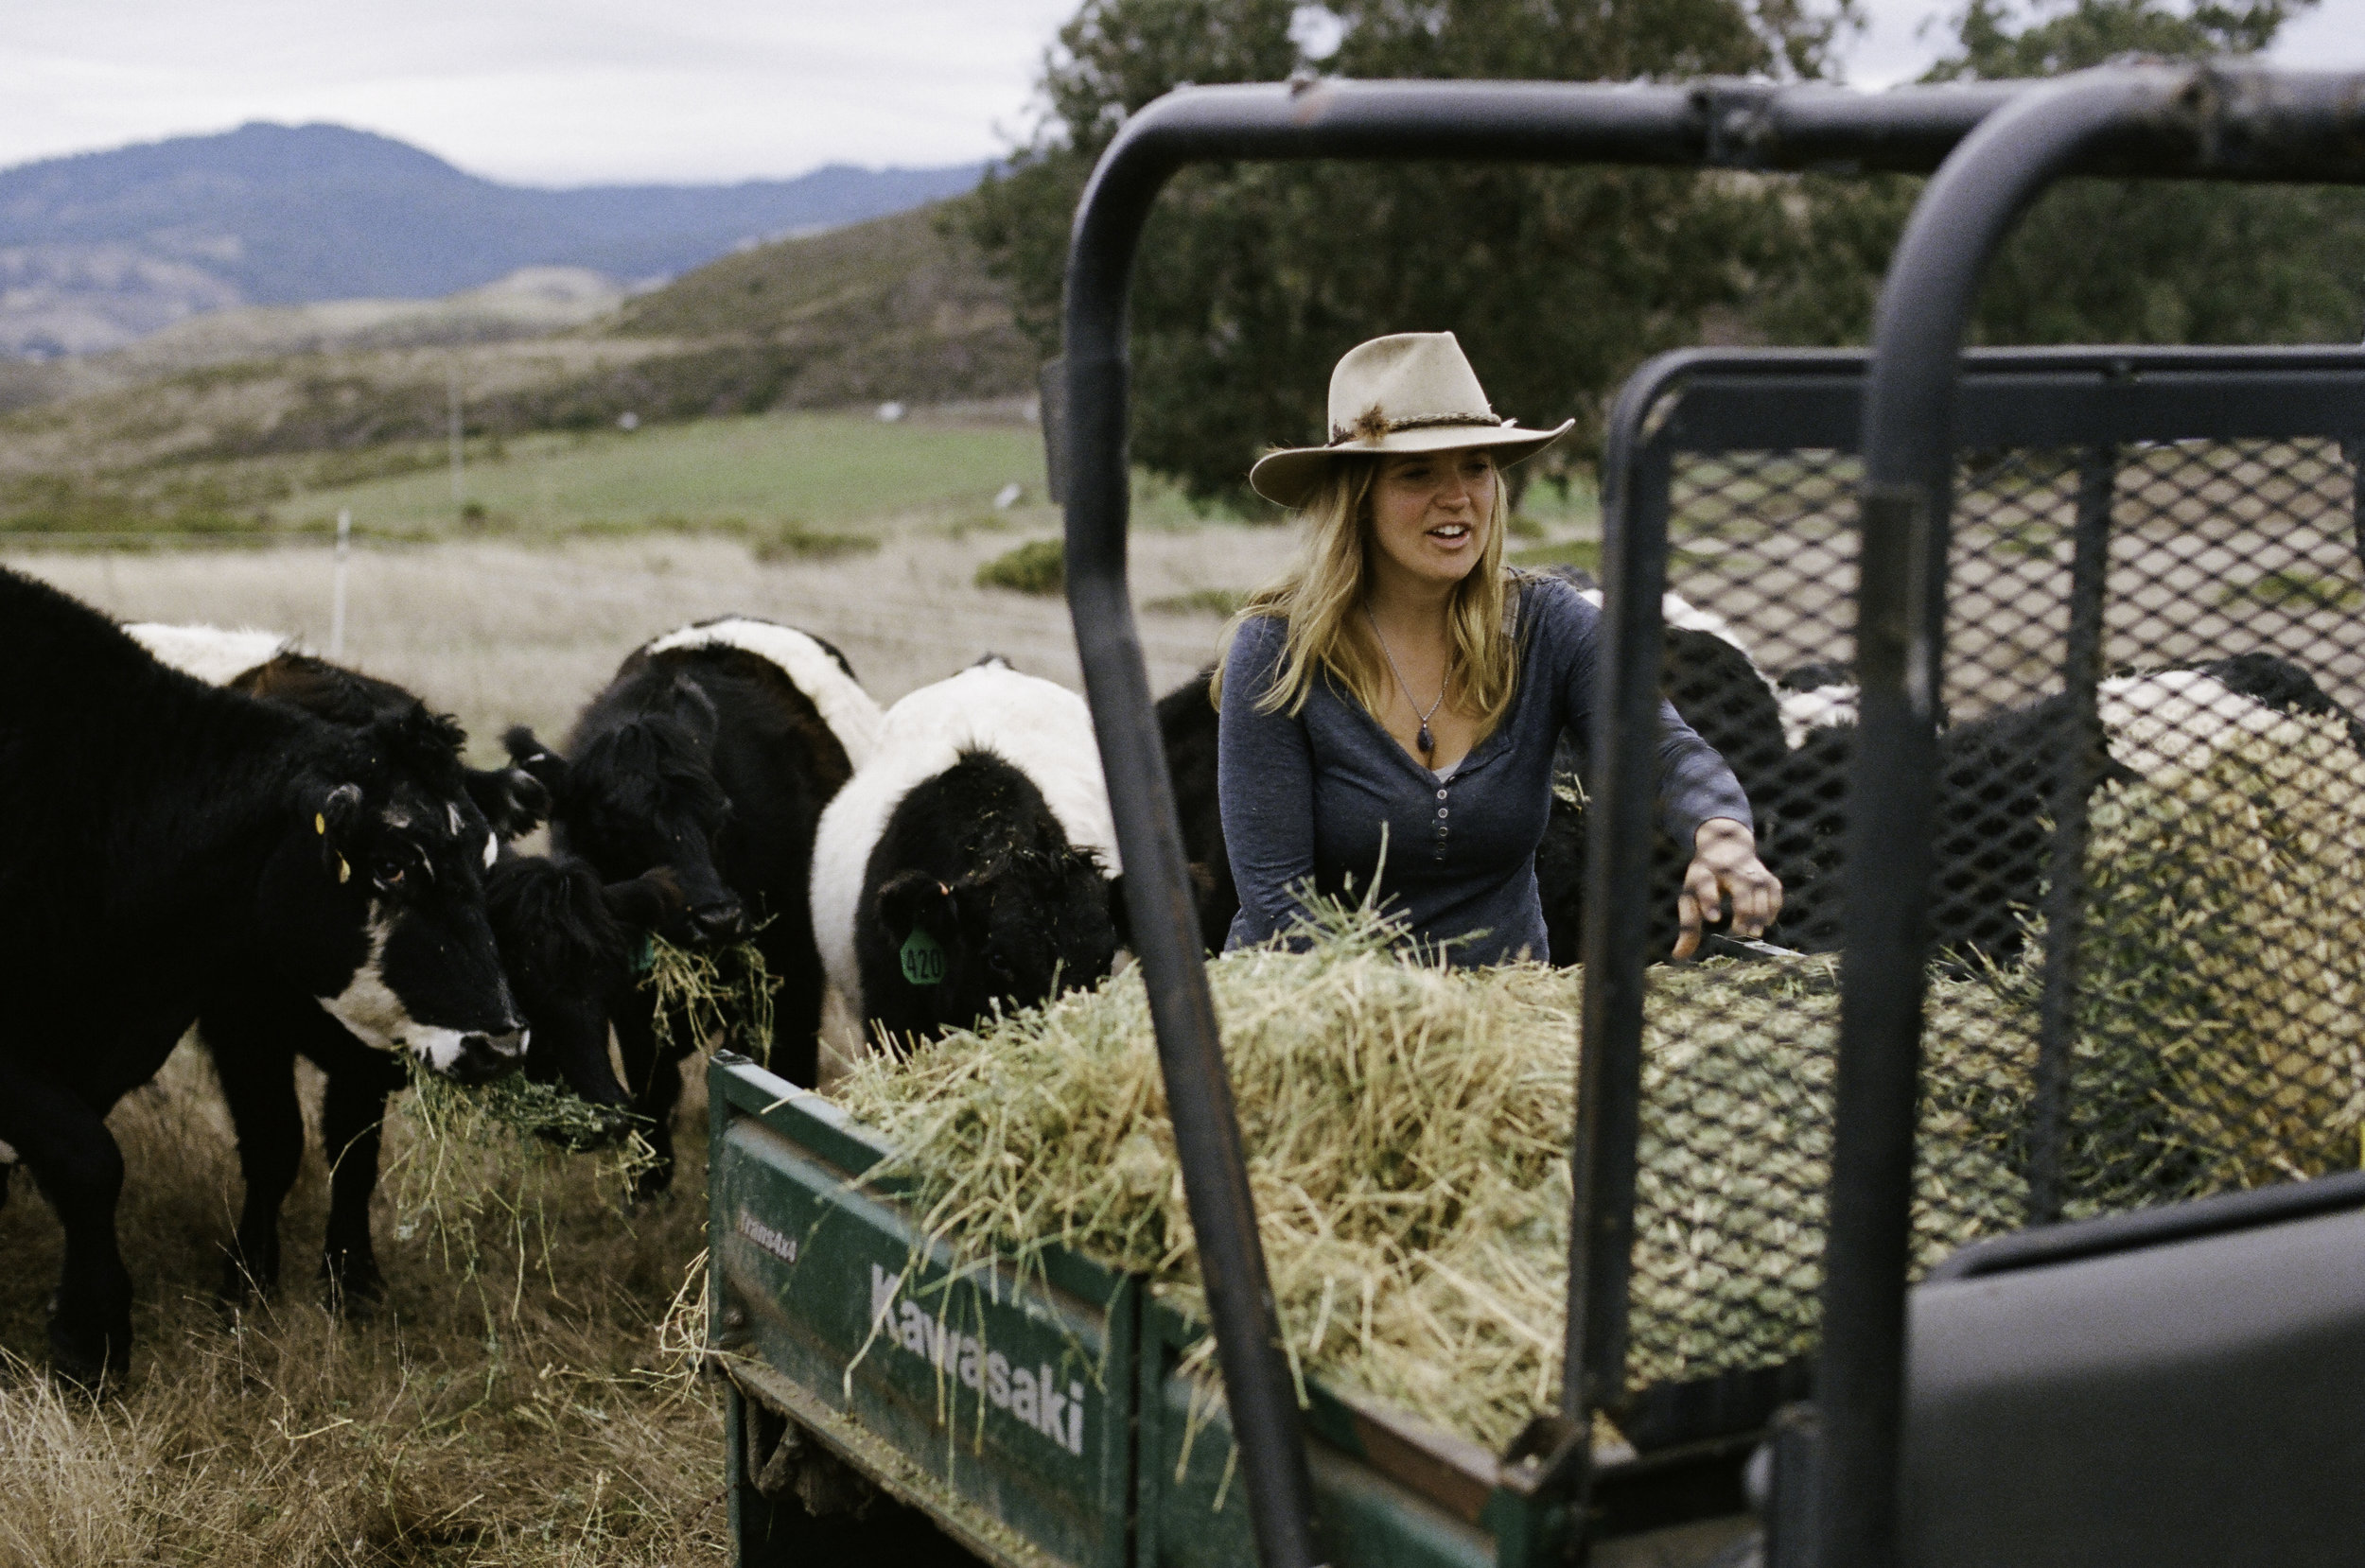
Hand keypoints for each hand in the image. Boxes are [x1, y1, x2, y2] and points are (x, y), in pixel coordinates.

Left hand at [1676, 818, 1781, 959]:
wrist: (1725, 846)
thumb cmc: (1704, 878)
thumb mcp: (1690, 896)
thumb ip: (1688, 926)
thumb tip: (1678, 956)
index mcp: (1705, 873)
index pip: (1706, 886)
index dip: (1709, 902)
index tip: (1713, 919)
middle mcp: (1730, 870)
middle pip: (1742, 891)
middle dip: (1745, 912)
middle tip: (1742, 932)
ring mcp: (1751, 871)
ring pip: (1762, 893)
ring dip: (1760, 914)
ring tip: (1753, 931)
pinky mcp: (1767, 876)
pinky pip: (1775, 893)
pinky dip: (1773, 908)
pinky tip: (1766, 921)